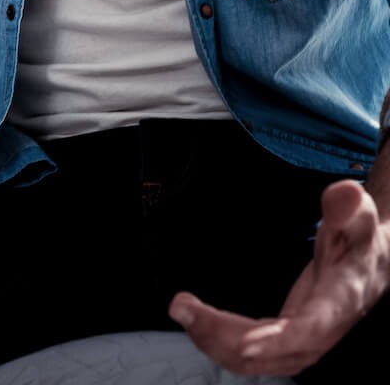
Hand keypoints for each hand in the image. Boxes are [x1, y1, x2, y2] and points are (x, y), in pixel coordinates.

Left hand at [169, 179, 389, 376]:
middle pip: (271, 350)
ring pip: (257, 359)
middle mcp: (321, 332)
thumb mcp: (358, 217)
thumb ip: (346, 207)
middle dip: (223, 334)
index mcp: (339, 302)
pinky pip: (254, 355)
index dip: (276, 340)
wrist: (371, 264)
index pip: (308, 330)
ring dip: (214, 341)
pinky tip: (196, 323)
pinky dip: (221, 343)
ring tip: (181, 311)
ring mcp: (304, 342)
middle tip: (180, 306)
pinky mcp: (288, 342)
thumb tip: (345, 191)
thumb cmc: (360, 238)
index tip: (244, 342)